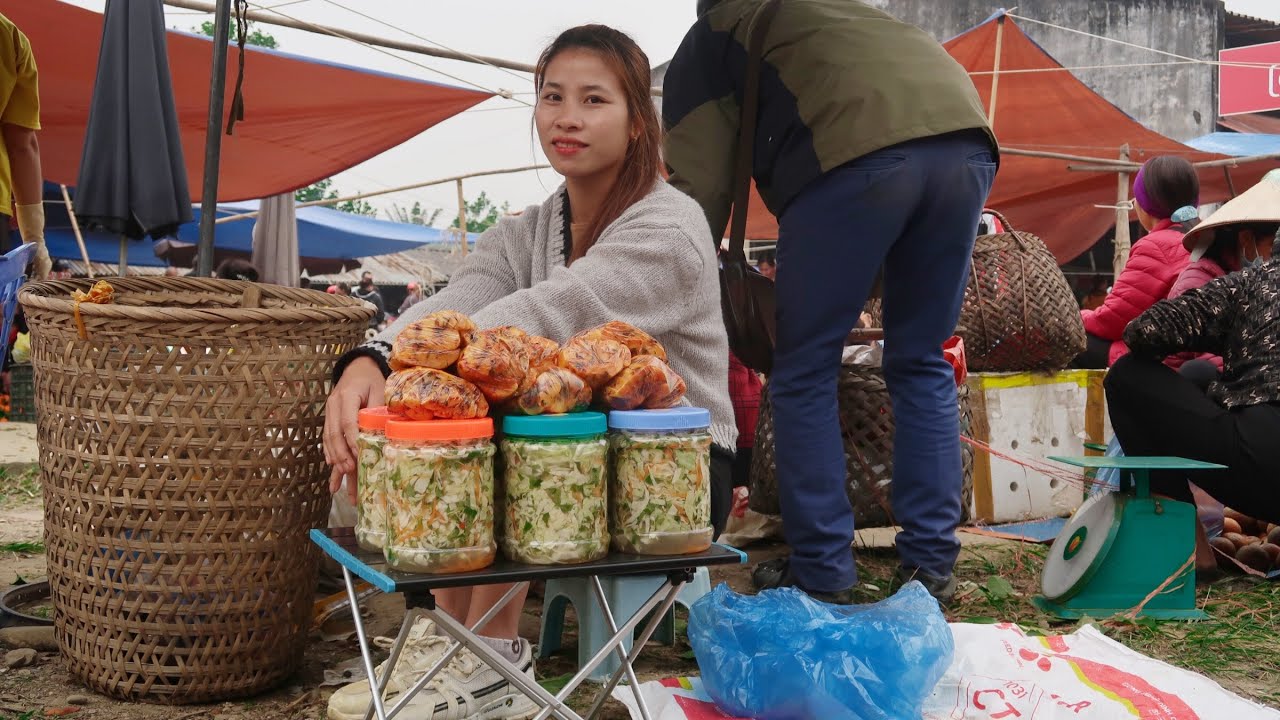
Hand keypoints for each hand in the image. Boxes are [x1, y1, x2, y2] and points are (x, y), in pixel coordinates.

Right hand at [324, 356, 385, 503]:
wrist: (357, 367)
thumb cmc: (371, 379)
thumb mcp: (380, 389)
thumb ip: (379, 409)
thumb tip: (385, 434)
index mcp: (347, 396)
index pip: (348, 422)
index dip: (353, 442)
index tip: (360, 458)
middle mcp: (333, 405)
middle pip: (335, 434)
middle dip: (342, 455)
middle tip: (350, 471)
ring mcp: (329, 412)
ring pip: (329, 439)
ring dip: (336, 459)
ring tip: (341, 478)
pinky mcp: (329, 418)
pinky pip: (327, 438)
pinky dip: (330, 454)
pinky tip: (333, 469)